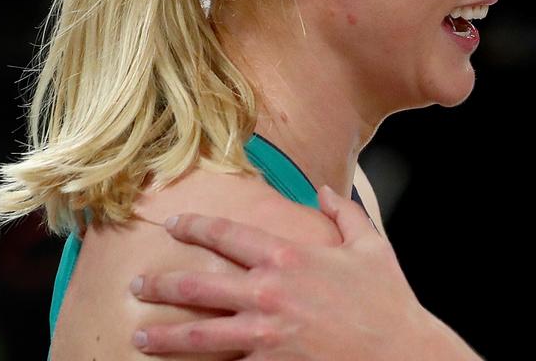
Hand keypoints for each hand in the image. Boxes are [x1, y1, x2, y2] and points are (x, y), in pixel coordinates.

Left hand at [130, 186, 478, 359]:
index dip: (195, 226)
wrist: (398, 352)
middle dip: (160, 285)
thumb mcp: (371, 246)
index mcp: (288, 257)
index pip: (227, 235)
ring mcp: (264, 334)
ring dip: (164, 336)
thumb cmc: (388, 300)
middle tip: (137, 285)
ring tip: (141, 337)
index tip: (173, 224)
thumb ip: (345, 213)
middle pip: (197, 286)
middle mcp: (268, 293)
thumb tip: (326, 190)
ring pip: (198, 334)